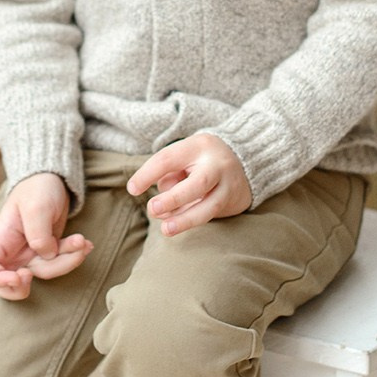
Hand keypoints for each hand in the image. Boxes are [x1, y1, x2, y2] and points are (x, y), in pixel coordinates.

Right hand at [0, 171, 92, 300]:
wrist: (54, 180)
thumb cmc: (38, 188)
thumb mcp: (37, 206)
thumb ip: (38, 234)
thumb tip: (46, 255)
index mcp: (2, 238)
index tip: (20, 277)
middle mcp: (13, 251)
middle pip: (10, 283)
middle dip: (26, 287)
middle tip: (38, 272)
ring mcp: (30, 254)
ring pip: (44, 273)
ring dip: (67, 261)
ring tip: (82, 241)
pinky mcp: (48, 253)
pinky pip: (60, 263)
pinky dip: (74, 255)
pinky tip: (85, 243)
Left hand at [126, 132, 251, 236]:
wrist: (244, 159)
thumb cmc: (200, 159)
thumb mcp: (184, 155)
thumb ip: (169, 175)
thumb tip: (159, 206)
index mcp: (198, 146)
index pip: (168, 159)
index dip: (147, 174)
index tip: (132, 189)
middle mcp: (216, 165)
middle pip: (197, 184)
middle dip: (173, 199)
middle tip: (152, 208)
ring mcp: (228, 185)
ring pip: (209, 207)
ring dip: (185, 220)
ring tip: (165, 230)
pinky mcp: (234, 201)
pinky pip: (212, 214)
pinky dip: (192, 220)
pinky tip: (177, 224)